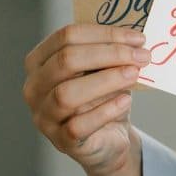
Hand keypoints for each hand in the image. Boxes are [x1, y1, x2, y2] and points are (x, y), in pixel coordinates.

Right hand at [23, 24, 148, 175]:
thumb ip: (110, 54)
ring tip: (134, 75)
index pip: (66, 36)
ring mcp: (44, 116)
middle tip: (141, 56)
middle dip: (109, 54)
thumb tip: (134, 42)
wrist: (108, 139)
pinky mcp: (61, 141)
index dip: (105, 34)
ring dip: (106, 80)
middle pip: (66, 60)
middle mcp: (34, 87)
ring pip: (67, 93)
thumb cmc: (103, 98)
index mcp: (40, 61)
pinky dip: (105, 111)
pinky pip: (78, 125)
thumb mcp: (104, 71)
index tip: (138, 38)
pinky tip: (125, 101)